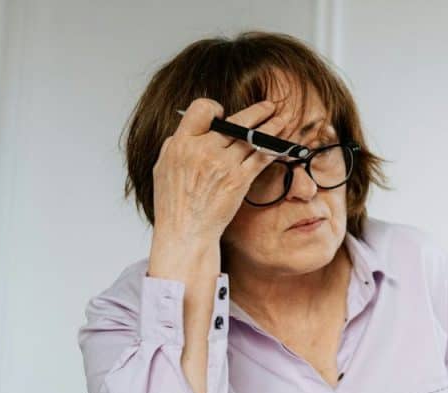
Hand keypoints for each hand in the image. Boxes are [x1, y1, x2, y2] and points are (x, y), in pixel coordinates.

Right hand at [151, 98, 288, 243]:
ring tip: (284, 119)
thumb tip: (192, 130)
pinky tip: (283, 143)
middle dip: (257, 111)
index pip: (201, 109)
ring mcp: (223, 165)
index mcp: (181, 144)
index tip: (223, 114)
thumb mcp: (163, 167)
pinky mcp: (239, 180)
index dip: (214, 109)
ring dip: (272, 126)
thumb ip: (177, 145)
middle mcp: (203, 151)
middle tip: (270, 106)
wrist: (186, 231)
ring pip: (253, 137)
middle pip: (235, 121)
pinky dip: (274, 148)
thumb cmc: (174, 203)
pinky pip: (261, 158)